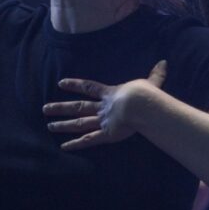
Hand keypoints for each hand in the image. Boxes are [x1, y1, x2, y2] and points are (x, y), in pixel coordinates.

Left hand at [42, 60, 167, 150]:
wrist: (141, 105)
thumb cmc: (145, 94)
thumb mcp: (151, 83)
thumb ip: (156, 75)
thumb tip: (164, 62)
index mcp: (110, 94)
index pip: (88, 87)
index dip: (75, 85)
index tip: (60, 83)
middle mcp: (102, 108)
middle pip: (77, 107)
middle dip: (61, 108)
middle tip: (44, 109)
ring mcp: (102, 121)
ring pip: (78, 124)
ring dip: (63, 125)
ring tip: (49, 126)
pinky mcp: (106, 135)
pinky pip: (88, 140)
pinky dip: (76, 144)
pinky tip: (64, 147)